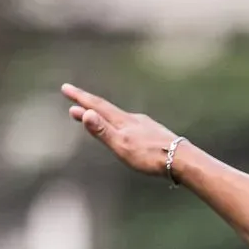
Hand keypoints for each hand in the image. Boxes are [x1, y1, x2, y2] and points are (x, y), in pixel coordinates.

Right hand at [61, 83, 179, 177]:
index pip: (97, 106)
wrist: (183, 160)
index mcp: (124, 121)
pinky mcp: (155, 135)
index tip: (65, 88)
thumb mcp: (122, 145)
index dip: (80, 98)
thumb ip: (103, 131)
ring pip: (120, 117)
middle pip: (107, 110)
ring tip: (96, 116)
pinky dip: (120, 125)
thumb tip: (85, 113)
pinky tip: (127, 130)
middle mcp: (135, 120)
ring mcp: (146, 126)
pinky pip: (132, 126)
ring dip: (104, 116)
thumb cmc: (151, 156)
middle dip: (88, 106)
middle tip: (72, 101)